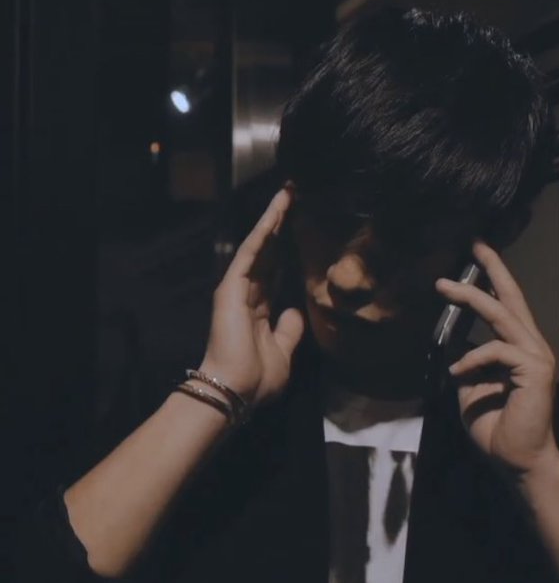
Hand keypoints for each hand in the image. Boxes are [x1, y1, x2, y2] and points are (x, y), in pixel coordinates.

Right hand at [200, 186, 304, 411]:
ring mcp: (238, 289)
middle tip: (295, 195)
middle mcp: (248, 295)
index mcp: (259, 311)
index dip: (287, 249)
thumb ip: (289, 331)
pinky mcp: (232, 286)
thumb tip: (295, 311)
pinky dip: (263, 231)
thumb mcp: (283, 353)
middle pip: (268, 251)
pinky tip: (275, 211)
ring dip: (273, 219)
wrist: (235, 390)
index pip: (275, 271)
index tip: (301, 228)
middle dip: (281, 224)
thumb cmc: (256, 379)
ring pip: (260, 246)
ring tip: (288, 192)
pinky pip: (251, 253)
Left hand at [434, 240, 558, 480]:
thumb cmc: (496, 429)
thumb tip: (449, 346)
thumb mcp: (470, 391)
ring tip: (444, 287)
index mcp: (518, 350)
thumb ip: (465, 366)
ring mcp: (536, 356)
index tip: (476, 255)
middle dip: (492, 268)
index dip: (492, 280)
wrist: (518, 461)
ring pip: (502, 314)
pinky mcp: (534, 369)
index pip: (506, 306)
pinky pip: (497, 350)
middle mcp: (531, 347)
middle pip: (511, 298)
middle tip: (474, 243)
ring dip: (471, 297)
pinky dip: (472, 358)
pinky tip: (457, 372)